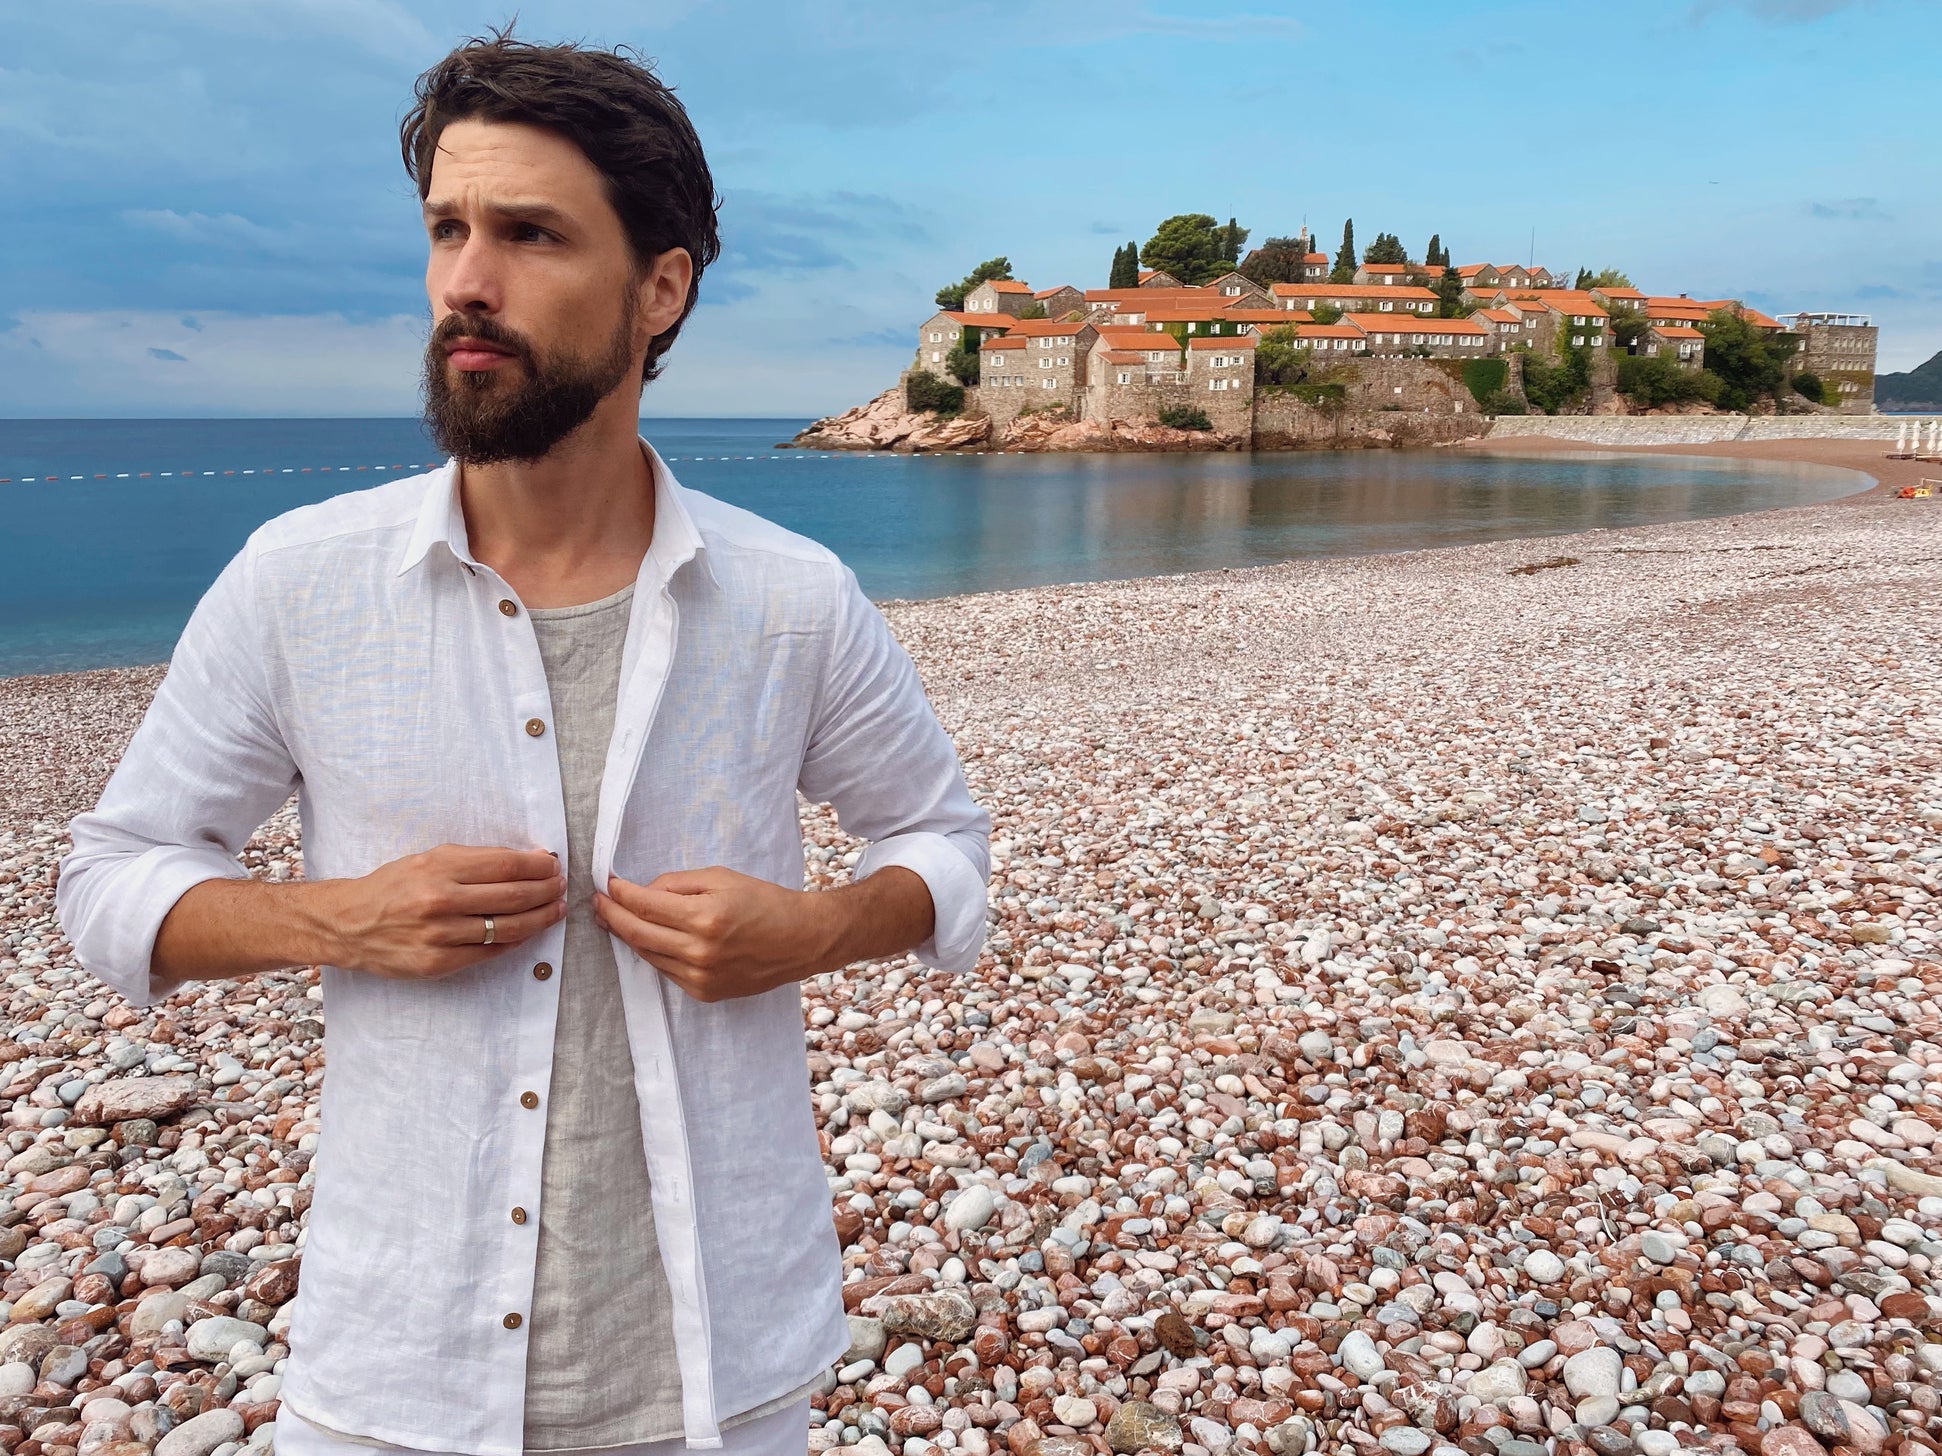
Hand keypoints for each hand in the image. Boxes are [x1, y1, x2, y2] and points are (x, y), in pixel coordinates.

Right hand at [326, 843, 565, 978]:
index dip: (537, 865)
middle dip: (546, 890)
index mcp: (439, 867)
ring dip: (540, 917)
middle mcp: (440, 900)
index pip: (505, 865)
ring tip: (556, 909)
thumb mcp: (429, 859)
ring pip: (507, 927)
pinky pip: (490, 952)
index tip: (552, 864)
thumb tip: (526, 859)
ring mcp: (439, 935)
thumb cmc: (393, 886)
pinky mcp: (438, 963)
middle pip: (513, 896)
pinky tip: (529, 931)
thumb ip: (475, 860)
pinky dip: (516, 940)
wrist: (349, 924)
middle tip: (560, 886)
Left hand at [594, 866, 819, 1002]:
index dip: (620, 893)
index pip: (645, 905)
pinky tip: (649, 938)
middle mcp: (699, 951)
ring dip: (628, 935)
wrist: (800, 939)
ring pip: (647, 954)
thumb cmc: (764, 901)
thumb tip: (642, 892)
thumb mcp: (721, 878)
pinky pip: (666, 970)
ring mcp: (700, 977)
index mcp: (705, 917)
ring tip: (614, 919)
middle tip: (598, 902)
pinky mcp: (704, 992)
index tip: (607, 884)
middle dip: (612, 915)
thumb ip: (678, 884)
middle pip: (637, 933)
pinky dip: (653, 952)